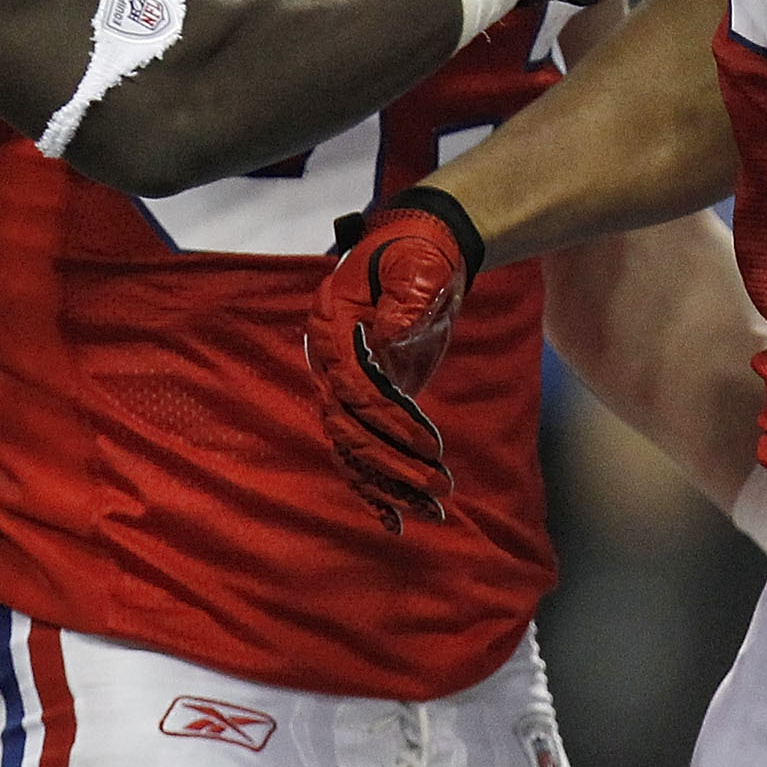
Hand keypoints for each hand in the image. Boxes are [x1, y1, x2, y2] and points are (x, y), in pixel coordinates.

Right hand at [307, 188, 481, 530]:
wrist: (422, 246)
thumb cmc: (419, 253)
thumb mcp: (417, 265)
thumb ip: (405, 297)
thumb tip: (391, 335)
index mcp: (332, 326)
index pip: (353, 388)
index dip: (390, 420)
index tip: (429, 447)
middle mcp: (329, 360)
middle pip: (349, 428)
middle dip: (392, 466)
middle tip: (438, 490)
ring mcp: (345, 383)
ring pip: (354, 449)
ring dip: (389, 486)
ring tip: (432, 513)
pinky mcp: (367, 398)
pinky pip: (362, 450)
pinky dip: (376, 486)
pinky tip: (397, 520)